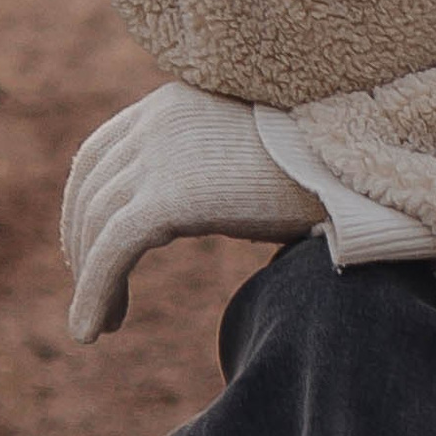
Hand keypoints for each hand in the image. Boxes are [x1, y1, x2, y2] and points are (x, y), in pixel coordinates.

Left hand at [61, 82, 322, 341]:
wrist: (353, 155)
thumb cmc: (321, 159)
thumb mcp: (248, 149)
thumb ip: (209, 165)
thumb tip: (200, 204)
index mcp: (173, 103)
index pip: (99, 153)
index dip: (82, 204)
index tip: (86, 248)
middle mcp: (157, 122)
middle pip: (89, 189)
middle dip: (81, 246)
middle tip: (94, 294)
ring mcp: (160, 158)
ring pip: (96, 227)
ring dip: (88, 281)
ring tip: (96, 326)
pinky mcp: (169, 198)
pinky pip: (111, 254)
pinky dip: (94, 294)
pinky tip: (90, 332)